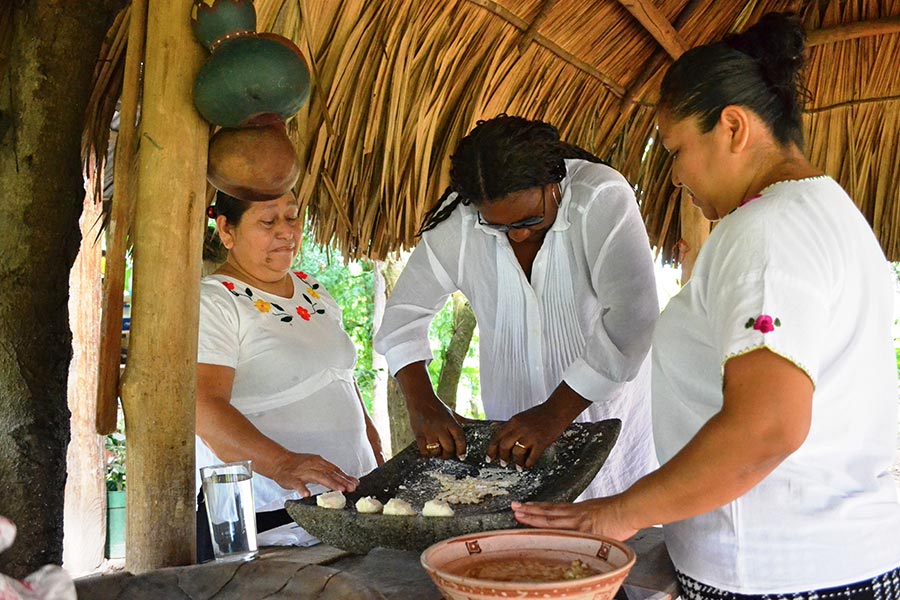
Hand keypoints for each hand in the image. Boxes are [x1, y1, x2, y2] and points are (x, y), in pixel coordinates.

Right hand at [271, 451, 358, 497]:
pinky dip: (302, 489)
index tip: (355, 483)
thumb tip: (346, 480)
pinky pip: (298, 484)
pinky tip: (307, 495)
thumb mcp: (316, 466)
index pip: (335, 470)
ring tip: (339, 490)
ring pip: (318, 477)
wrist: (279, 461)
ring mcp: (303, 472)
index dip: (345, 477)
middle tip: (351, 488)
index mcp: (319, 462)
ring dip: (330, 483)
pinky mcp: (292, 479)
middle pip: (330, 473)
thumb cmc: (298, 465)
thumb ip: (330, 473)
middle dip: (342, 481)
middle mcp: (313, 465)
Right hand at [408, 392, 467, 460]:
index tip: (462, 456)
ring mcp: (429, 431)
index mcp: (450, 422)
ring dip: (438, 454)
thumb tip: (481, 425)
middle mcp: (440, 427)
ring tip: (437, 452)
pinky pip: (424, 451)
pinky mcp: (418, 434)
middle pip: (449, 448)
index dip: (462, 449)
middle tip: (447, 454)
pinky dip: (427, 454)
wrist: (420, 399)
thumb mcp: (452, 414)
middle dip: (449, 454)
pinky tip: (428, 451)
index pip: (460, 438)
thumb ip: (464, 422)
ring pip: (436, 451)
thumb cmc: (438, 408)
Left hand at [487, 383, 589, 467]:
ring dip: (516, 462)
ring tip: (518, 466)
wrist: (557, 410)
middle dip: (503, 457)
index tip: (490, 457)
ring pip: (517, 453)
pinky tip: (528, 465)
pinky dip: (528, 463)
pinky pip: (532, 457)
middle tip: (504, 463)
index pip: (497, 437)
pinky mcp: (541, 442)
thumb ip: (511, 426)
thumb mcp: (521, 417)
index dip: (491, 449)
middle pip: (504, 446)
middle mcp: (520, 428)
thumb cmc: (540, 414)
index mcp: (513, 421)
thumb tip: (499, 433)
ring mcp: (530, 436)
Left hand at [511, 497, 637, 540]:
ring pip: (550, 519)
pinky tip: (539, 532)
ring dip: (533, 517)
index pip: (553, 509)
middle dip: (529, 510)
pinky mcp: (584, 530)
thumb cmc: (619, 511)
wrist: (629, 508)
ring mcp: (578, 522)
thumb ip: (590, 519)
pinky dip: (550, 531)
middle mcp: (574, 514)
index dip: (538, 508)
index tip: (525, 506)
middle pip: (547, 513)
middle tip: (513, 507)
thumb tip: (587, 525)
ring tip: (518, 514)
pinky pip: (563, 531)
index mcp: (578, 510)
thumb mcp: (600, 512)